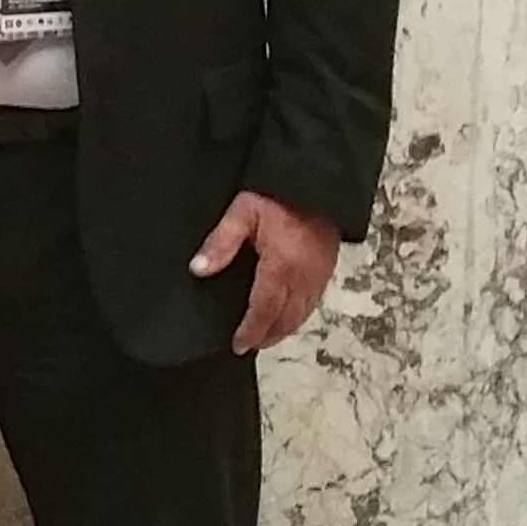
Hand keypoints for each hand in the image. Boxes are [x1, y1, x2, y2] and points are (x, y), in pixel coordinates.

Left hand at [188, 188, 340, 352]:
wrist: (317, 180)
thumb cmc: (278, 194)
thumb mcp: (242, 212)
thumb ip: (221, 242)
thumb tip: (199, 269)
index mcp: (280, 266)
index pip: (264, 309)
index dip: (251, 331)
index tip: (238, 345)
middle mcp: (303, 276)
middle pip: (286, 317)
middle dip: (268, 335)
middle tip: (250, 345)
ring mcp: (319, 273)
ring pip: (302, 312)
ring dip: (285, 328)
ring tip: (267, 336)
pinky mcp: (328, 267)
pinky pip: (314, 301)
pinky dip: (300, 314)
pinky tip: (291, 314)